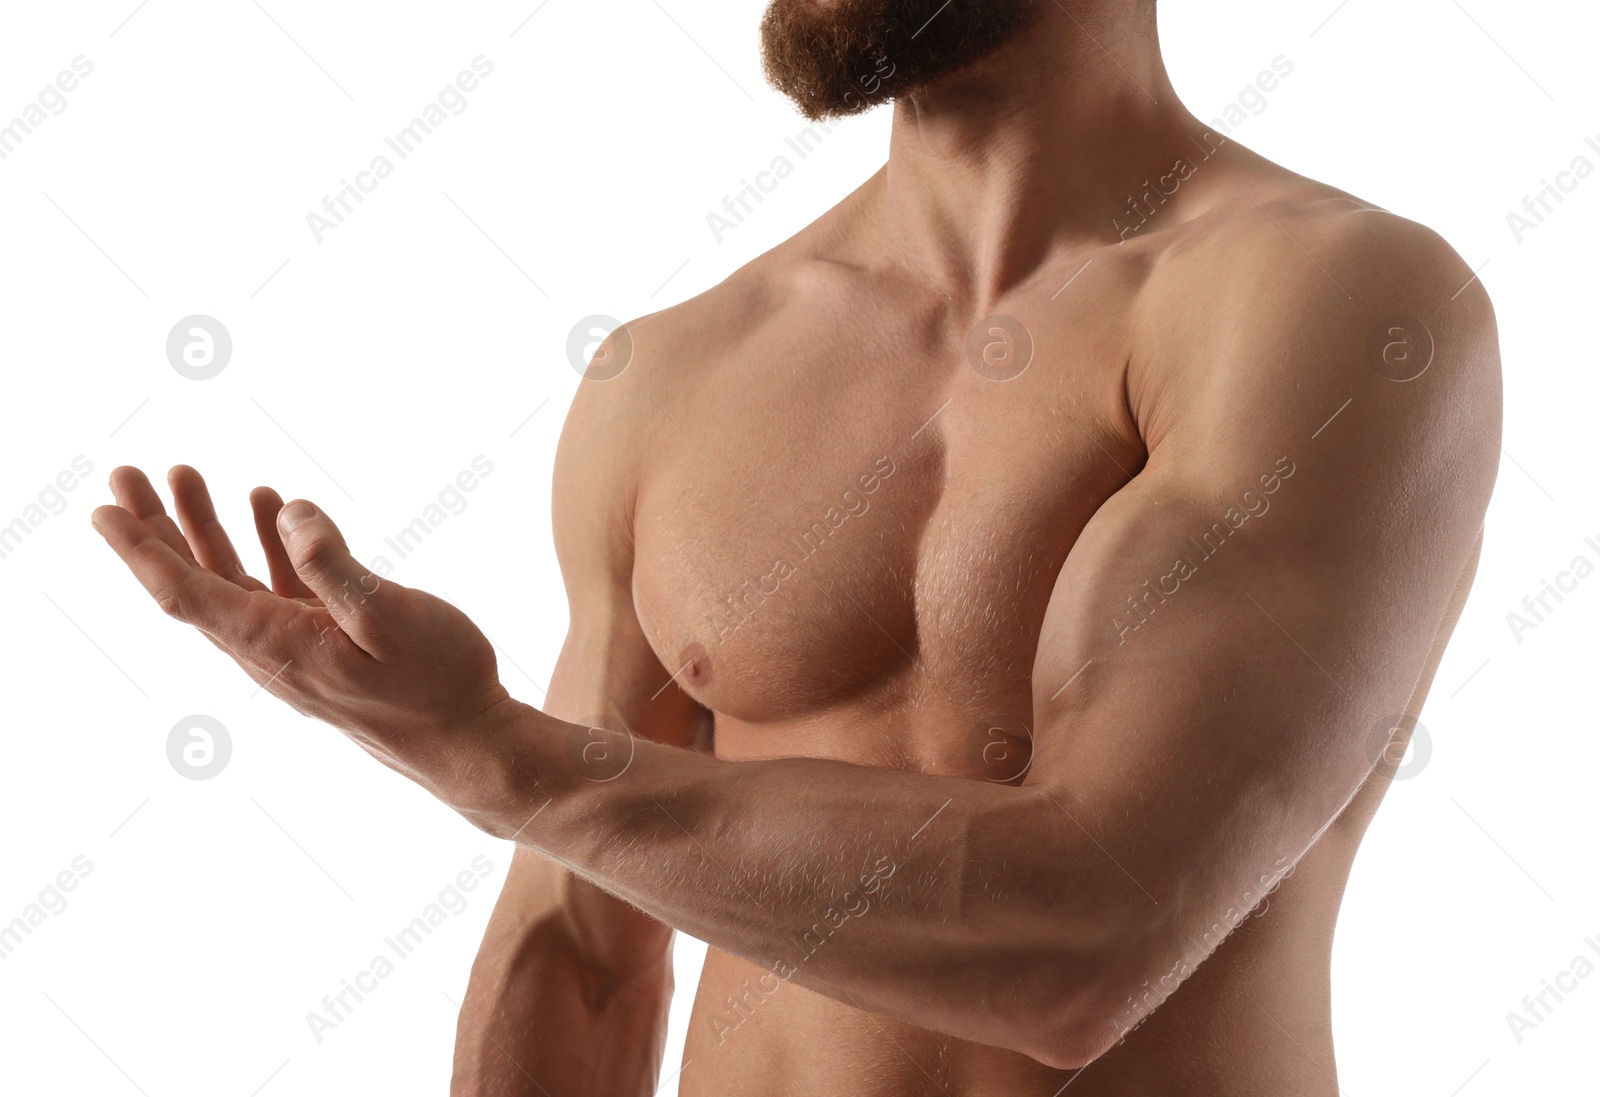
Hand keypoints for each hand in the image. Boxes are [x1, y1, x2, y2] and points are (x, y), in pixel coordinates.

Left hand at [91, 465, 518, 814]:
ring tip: (187, 477)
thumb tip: (289, 514)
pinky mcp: (326, 644)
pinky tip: (271, 510)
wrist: (468, 740)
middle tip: (126, 474)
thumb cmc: (436, 683)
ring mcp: (297, 647)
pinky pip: (277, 588)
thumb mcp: (389, 618)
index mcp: (274, 643)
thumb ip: (333, 565)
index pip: (186, 591)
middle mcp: (271, 649)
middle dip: (156, 526)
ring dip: (205, 529)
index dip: (140, 549)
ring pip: (231, 582)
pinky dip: (265, 545)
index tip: (102, 508)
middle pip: (194, 581)